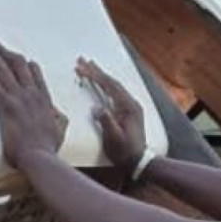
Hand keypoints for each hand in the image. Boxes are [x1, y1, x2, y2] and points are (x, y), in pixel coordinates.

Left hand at [0, 37, 67, 168]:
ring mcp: (18, 98)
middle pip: (17, 64)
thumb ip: (58, 117)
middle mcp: (31, 93)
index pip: (34, 73)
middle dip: (4, 51)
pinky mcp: (5, 105)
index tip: (16, 57)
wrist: (40, 157)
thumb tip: (57, 113)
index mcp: (44, 99)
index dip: (24, 63)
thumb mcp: (60, 129)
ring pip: (2, 67)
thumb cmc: (48, 148)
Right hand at [77, 56, 146, 177]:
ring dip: (100, 76)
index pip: (110, 85)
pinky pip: (115, 92)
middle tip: (81, 60)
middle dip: (96, 71)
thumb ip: (106, 122)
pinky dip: (105, 85)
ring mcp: (130, 106)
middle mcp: (131, 103)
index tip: (82, 68)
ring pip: (113, 86)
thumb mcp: (114, 138)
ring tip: (88, 66)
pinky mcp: (127, 111)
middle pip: (112, 82)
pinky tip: (99, 82)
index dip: (95, 75)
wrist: (139, 161)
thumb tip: (96, 107)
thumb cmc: (125, 152)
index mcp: (128, 107)